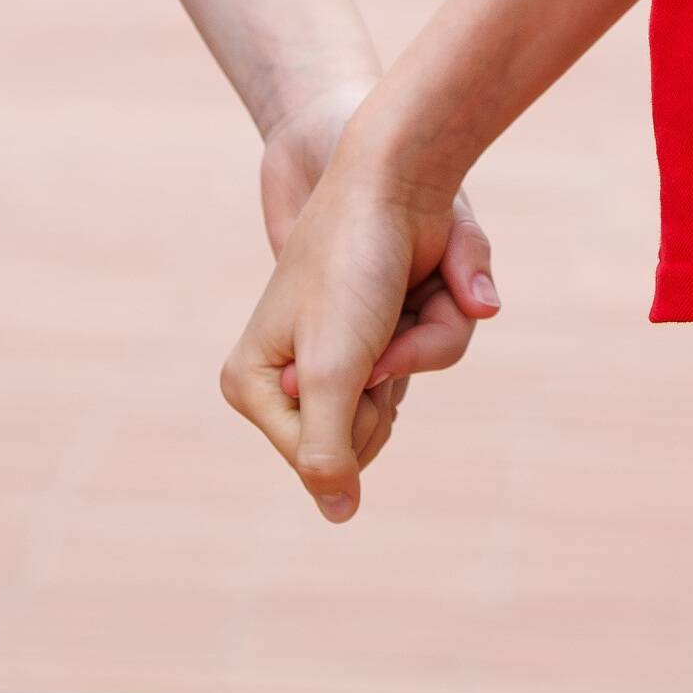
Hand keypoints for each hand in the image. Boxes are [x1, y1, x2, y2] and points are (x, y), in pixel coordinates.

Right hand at [223, 131, 499, 521]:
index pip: (317, 460)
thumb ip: (329, 451)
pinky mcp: (379, 332)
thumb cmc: (349, 268)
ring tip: (397, 300)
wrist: (392, 177)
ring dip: (422, 349)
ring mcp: (340, 352)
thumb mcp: (336, 370)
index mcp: (254, 382)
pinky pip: (421, 363)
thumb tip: (339, 515)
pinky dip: (438, 331)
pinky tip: (417, 289)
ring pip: (400, 399)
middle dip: (392, 384)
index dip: (350, 419)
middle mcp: (292, 373)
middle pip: (362, 437)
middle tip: (375, 328)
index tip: (345, 358)